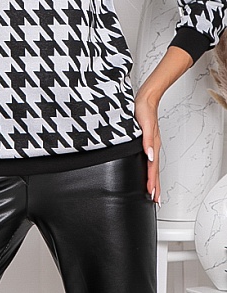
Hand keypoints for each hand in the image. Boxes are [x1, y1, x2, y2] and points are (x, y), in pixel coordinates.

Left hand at [134, 91, 160, 205]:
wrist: (146, 99)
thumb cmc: (144, 109)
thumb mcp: (144, 124)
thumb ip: (146, 140)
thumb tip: (149, 155)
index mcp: (152, 144)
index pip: (152, 168)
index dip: (151, 182)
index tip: (152, 195)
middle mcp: (153, 146)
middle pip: (155, 170)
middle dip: (155, 186)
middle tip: (156, 200)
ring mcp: (151, 144)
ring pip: (154, 166)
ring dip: (154, 180)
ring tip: (154, 192)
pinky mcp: (148, 140)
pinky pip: (151, 159)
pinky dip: (151, 169)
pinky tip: (148, 171)